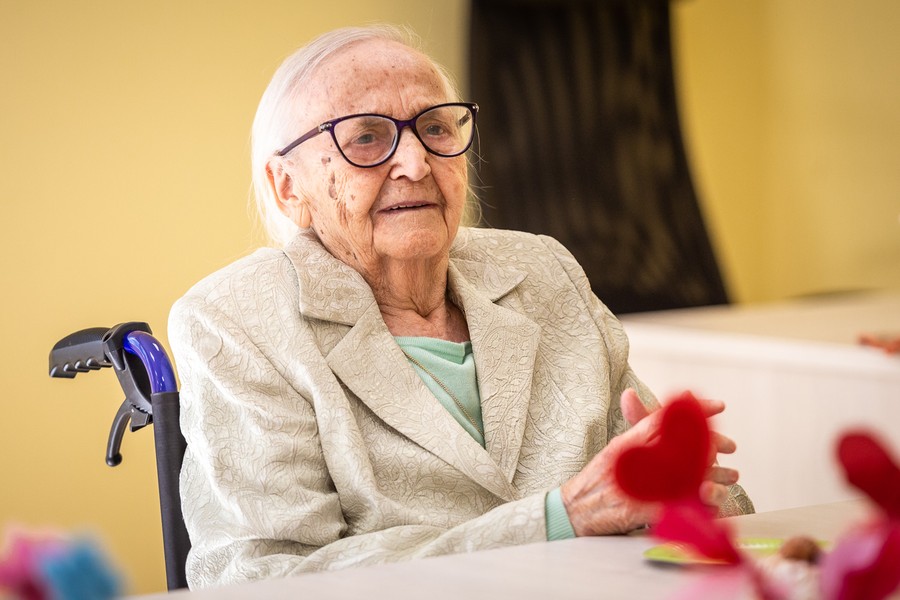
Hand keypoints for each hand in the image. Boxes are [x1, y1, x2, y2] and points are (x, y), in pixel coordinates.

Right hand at [560, 389, 738, 535]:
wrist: (571, 510)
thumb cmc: (595, 481)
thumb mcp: (615, 451)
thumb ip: (636, 432)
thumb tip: (652, 411)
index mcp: (627, 443)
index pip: (663, 418)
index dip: (692, 411)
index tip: (717, 406)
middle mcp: (631, 460)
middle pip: (679, 444)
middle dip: (710, 442)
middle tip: (730, 445)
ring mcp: (634, 485)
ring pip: (682, 474)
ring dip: (711, 475)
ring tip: (732, 476)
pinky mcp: (637, 510)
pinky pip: (672, 505)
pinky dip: (694, 503)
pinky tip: (714, 502)